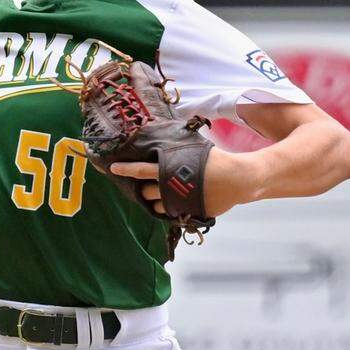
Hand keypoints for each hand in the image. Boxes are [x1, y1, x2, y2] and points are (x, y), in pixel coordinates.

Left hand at [111, 147, 260, 217]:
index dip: (126, 169)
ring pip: (156, 207)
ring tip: (164, 194)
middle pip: (145, 192)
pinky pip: (171, 214)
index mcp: (169, 170)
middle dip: (144, 189)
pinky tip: (176, 202)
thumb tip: (163, 135)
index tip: (113, 169)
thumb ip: (176, 148)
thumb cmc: (215, 160)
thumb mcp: (193, 148)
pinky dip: (170, 209)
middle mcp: (170, 188)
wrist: (237, 179)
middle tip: (149, 185)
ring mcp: (178, 203)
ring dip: (156, 201)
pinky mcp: (188, 214)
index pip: (141, 170)